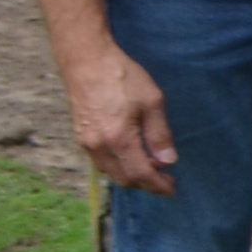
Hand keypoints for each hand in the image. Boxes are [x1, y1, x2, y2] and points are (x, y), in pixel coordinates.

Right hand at [63, 40, 176, 195]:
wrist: (87, 62)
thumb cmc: (123, 78)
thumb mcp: (152, 102)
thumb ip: (159, 134)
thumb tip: (168, 161)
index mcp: (118, 139)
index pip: (140, 174)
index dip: (157, 185)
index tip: (171, 188)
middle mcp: (98, 146)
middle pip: (124, 178)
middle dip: (146, 182)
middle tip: (166, 177)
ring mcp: (86, 142)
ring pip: (110, 171)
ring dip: (131, 174)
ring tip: (152, 166)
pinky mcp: (80, 136)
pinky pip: (101, 161)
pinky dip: (118, 164)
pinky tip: (131, 155)